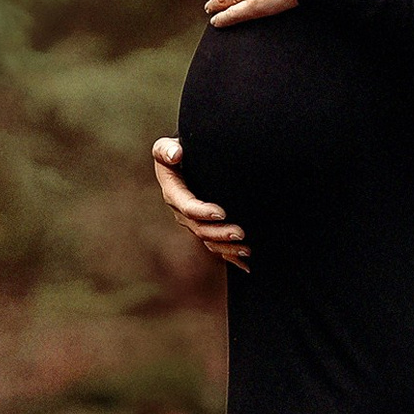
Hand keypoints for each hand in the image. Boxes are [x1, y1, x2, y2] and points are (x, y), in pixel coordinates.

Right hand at [151, 136, 247, 271]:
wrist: (186, 159)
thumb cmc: (179, 150)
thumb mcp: (167, 147)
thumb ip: (166, 149)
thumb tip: (175, 154)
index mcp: (174, 193)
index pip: (187, 206)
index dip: (203, 211)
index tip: (221, 212)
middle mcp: (182, 212)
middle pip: (200, 229)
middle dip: (220, 233)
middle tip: (241, 233)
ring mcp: (194, 222)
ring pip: (209, 241)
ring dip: (227, 248)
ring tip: (247, 250)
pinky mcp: (206, 227)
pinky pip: (217, 246)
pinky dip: (230, 256)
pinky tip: (246, 265)